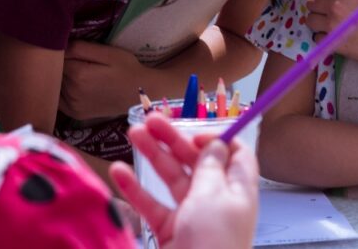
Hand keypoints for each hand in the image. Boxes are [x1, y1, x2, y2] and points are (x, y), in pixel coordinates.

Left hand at [60, 41, 148, 119]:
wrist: (139, 94)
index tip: (74, 51)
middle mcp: (72, 91)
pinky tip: (73, 87)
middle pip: (55, 72)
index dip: (63, 52)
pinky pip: (58, 100)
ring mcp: (72, 105)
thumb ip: (81, 48)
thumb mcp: (109, 52)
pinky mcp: (75, 113)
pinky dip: (61, 92)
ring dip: (61, 79)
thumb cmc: (127, 69)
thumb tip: (59, 45)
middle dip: (61, 65)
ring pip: (56, 85)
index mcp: (78, 74)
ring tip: (79, 73)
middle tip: (77, 61)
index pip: (58, 58)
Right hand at [110, 114, 258, 248]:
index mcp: (238, 190)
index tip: (192, 130)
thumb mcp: (213, 196)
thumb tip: (216, 144)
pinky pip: (153, 207)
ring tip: (132, 135)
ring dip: (153, 157)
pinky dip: (137, 190)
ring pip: (173, 181)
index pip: (234, 155)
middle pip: (198, 163)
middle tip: (150, 121)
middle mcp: (218, 202)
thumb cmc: (213, 245)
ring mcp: (193, 219)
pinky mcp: (172, 235)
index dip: (215, 138)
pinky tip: (119, 172)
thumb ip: (209, 166)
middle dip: (174, 140)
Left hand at [304, 0, 357, 66]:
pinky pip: (316, 37)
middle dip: (318, 4)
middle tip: (330, 9)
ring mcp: (331, 24)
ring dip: (317, 19)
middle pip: (311, 1)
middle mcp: (335, 6)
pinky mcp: (330, 42)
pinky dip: (322, 36)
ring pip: (310, 19)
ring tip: (329, 21)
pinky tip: (333, 35)